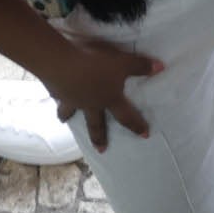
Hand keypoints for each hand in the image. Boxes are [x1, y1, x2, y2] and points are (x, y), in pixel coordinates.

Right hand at [39, 33, 164, 147]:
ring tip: (65, 121)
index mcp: (109, 99)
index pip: (126, 116)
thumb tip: (161, 67)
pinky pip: (56, 97)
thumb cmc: (95, 64)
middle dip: (99, 137)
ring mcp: (70, 99)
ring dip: (68, 116)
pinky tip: (52, 93)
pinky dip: (55, 97)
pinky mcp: (54, 90)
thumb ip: (140, 66)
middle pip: (95, 124)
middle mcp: (90, 104)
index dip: (136, 125)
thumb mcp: (122, 62)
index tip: (144, 136)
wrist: (61, 63)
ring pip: (70, 112)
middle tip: (101, 150)